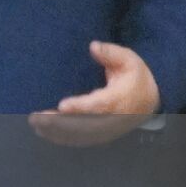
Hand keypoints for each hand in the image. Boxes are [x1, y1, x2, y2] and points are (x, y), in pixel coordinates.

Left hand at [29, 41, 159, 146]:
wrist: (149, 100)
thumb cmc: (135, 77)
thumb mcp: (128, 60)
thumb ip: (111, 53)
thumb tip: (94, 46)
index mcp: (121, 100)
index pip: (99, 106)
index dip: (81, 107)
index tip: (62, 106)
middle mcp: (114, 118)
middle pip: (86, 125)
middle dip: (61, 123)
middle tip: (37, 118)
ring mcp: (108, 129)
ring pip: (81, 135)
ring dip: (57, 132)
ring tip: (35, 125)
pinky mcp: (102, 134)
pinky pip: (81, 139)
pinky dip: (62, 138)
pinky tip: (44, 133)